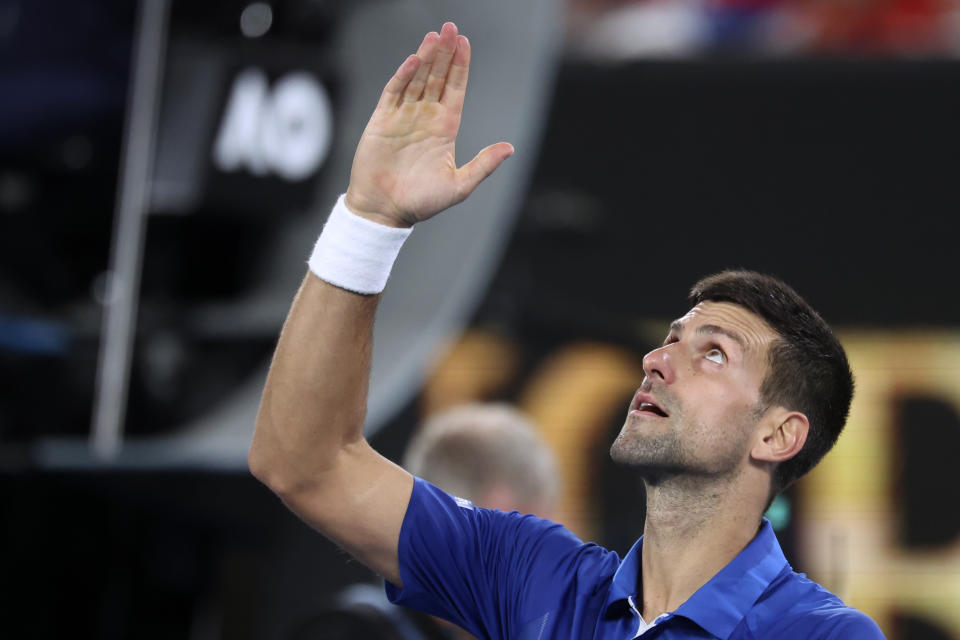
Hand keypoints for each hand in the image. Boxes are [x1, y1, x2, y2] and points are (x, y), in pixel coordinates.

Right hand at [344, 22, 514, 227]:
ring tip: (435, 35)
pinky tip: (414, 60)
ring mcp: (403, 117)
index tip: (465, 43)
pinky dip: (403, 76)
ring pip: (416, 79)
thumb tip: (510, 148)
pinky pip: (393, 92)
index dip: (460, 67)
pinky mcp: (382, 121)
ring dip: (426, 57)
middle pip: (437, 78)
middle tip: (451, 27)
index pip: (455, 90)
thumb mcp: (460, 185)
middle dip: (445, 53)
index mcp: (445, 129)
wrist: (385, 211)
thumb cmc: (421, 202)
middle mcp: (425, 118)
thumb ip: (484, 165)